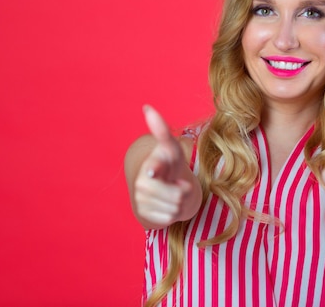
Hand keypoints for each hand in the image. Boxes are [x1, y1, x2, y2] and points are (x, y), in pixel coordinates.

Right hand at [133, 105, 196, 227]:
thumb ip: (162, 131)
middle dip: (183, 191)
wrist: (165, 188)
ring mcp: (141, 199)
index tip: (153, 170)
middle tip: (177, 184)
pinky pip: (169, 217)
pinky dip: (174, 213)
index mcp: (151, 164)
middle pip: (176, 195)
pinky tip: (167, 205)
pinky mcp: (144, 214)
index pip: (153, 167)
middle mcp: (142, 182)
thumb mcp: (172, 149)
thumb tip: (146, 107)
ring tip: (172, 193)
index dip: (155, 169)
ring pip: (174, 207)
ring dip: (179, 202)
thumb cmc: (170, 165)